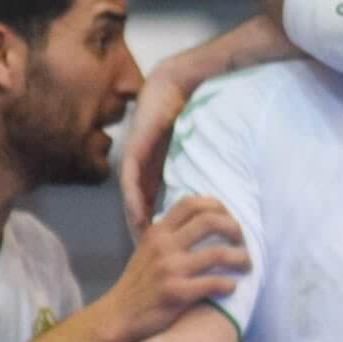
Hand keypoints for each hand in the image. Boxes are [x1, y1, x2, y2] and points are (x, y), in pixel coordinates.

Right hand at [106, 196, 249, 341]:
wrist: (119, 315)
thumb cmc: (139, 283)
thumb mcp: (147, 249)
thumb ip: (169, 234)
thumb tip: (201, 220)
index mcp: (158, 232)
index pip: (192, 203)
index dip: (217, 206)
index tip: (228, 219)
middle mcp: (164, 246)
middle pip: (210, 221)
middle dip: (235, 229)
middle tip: (242, 241)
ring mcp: (170, 269)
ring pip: (219, 253)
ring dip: (241, 258)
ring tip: (247, 265)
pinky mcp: (177, 293)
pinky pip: (214, 283)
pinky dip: (229, 284)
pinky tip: (231, 287)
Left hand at [120, 59, 190, 243]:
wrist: (176, 85)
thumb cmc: (188, 113)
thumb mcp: (190, 151)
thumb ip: (193, 170)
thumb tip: (212, 196)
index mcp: (153, 168)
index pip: (149, 203)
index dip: (154, 226)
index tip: (162, 249)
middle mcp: (140, 167)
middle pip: (136, 206)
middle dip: (142, 231)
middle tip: (149, 256)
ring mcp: (134, 160)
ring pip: (130, 199)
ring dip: (135, 222)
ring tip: (143, 245)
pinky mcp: (134, 151)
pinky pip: (131, 182)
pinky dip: (134, 202)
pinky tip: (140, 219)